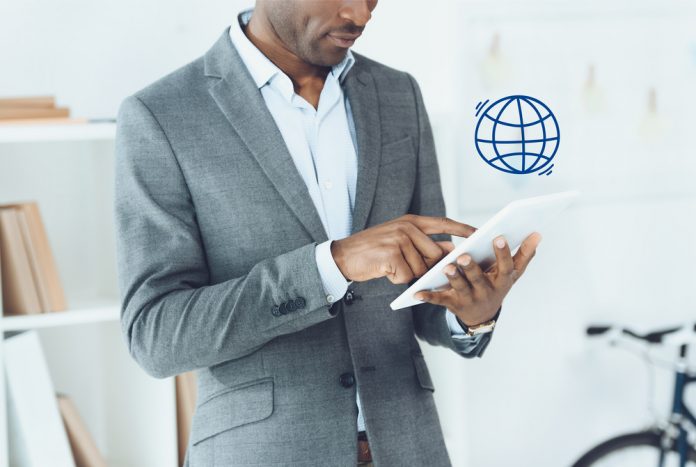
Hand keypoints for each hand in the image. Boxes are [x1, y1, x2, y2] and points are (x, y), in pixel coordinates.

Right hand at [330, 214, 475, 282]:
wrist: (343, 256)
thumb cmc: (373, 250)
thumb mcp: (399, 240)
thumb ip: (424, 243)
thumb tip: (450, 249)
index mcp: (411, 221)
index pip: (443, 223)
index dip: (462, 229)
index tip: (479, 233)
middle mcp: (407, 227)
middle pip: (435, 254)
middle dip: (425, 267)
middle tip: (403, 265)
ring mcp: (399, 240)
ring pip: (421, 269)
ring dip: (407, 274)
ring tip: (389, 266)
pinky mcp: (392, 255)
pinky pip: (406, 276)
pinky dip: (396, 279)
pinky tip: (384, 270)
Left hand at [414, 232, 541, 325]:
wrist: (481, 316)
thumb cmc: (497, 285)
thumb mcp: (512, 274)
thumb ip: (524, 254)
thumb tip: (537, 233)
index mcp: (501, 281)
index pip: (505, 267)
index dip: (503, 253)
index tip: (499, 237)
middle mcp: (486, 292)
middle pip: (479, 279)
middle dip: (472, 268)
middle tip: (464, 255)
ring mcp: (469, 299)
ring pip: (460, 288)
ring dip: (453, 278)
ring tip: (446, 267)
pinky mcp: (452, 304)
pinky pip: (439, 300)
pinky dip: (428, 297)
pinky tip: (416, 293)